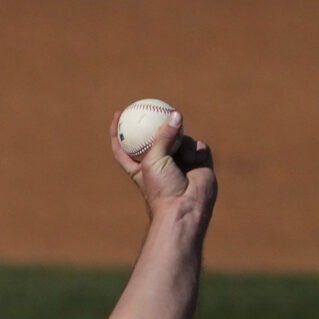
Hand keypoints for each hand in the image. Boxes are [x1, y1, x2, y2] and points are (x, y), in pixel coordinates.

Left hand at [108, 108, 215, 223]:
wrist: (185, 209)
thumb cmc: (162, 189)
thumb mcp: (153, 159)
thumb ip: (163, 136)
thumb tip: (176, 115)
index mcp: (141, 167)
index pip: (125, 147)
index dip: (119, 131)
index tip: (118, 113)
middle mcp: (161, 164)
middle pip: (158, 137)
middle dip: (161, 126)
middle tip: (161, 109)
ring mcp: (181, 162)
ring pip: (181, 138)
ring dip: (182, 144)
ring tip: (181, 158)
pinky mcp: (200, 162)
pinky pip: (198, 146)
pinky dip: (196, 150)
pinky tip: (196, 159)